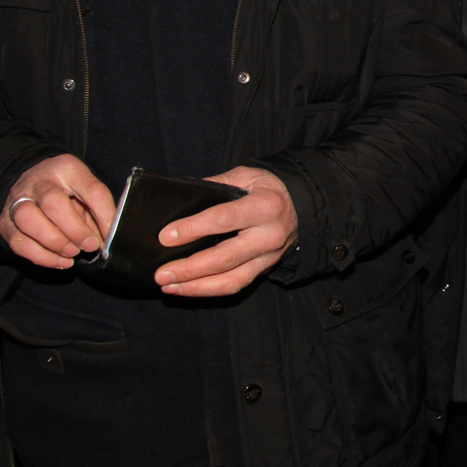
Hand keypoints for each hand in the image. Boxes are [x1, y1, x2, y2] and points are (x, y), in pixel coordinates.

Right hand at [0, 154, 115, 269]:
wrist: (30, 183)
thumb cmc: (66, 191)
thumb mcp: (86, 191)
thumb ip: (98, 213)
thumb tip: (107, 242)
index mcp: (68, 168)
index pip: (91, 189)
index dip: (105, 216)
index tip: (111, 235)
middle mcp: (40, 181)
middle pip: (53, 202)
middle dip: (74, 230)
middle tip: (89, 246)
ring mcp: (18, 200)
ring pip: (28, 220)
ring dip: (54, 242)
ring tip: (72, 253)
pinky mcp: (5, 222)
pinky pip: (19, 242)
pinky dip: (42, 257)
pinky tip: (61, 261)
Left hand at [155, 167, 297, 296]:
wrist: (306, 205)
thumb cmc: (270, 188)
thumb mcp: (246, 175)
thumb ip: (216, 184)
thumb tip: (181, 197)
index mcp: (264, 206)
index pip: (223, 219)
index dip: (192, 229)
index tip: (165, 237)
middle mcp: (268, 235)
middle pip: (225, 258)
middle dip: (189, 268)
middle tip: (161, 273)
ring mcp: (269, 256)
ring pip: (231, 280)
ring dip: (196, 287)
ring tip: (168, 286)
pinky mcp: (265, 269)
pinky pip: (236, 285)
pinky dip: (209, 290)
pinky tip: (186, 288)